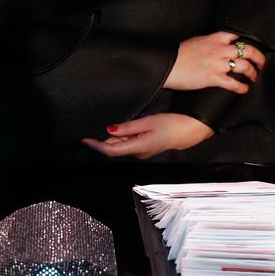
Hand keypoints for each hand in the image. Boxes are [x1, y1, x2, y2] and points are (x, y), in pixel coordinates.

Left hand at [81, 113, 213, 158]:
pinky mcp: (146, 147)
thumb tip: (110, 130)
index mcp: (138, 148)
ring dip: (112, 140)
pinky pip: (129, 144)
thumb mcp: (148, 122)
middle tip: (89, 133)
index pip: (111, 151)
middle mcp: (139, 153)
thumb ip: (127, 127)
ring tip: (102, 130)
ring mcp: (143, 151)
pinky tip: (118, 131)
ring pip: (122, 146)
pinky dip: (121, 138)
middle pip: (115, 149)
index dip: (97, 146)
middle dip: (102, 142)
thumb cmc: (172, 125)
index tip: (85, 141)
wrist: (190, 130)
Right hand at [163, 31, 262, 91]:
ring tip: (253, 77)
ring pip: (245, 66)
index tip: (251, 50)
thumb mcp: (196, 41)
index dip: (247, 43)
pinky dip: (242, 87)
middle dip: (258, 58)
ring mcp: (218, 63)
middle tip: (261, 64)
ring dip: (252, 73)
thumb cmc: (178, 54)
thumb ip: (209, 42)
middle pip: (248, 50)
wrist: (168, 65)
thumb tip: (215, 46)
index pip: (237, 37)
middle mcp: (219, 49)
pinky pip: (234, 83)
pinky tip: (244, 89)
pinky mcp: (214, 78)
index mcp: (214, 39)